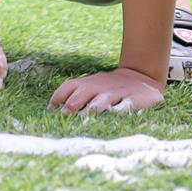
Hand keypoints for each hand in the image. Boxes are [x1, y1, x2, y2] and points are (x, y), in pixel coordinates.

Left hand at [49, 66, 163, 115]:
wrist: (141, 75)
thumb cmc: (109, 87)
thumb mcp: (92, 87)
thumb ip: (75, 97)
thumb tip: (53, 111)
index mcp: (88, 84)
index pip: (69, 86)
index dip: (58, 96)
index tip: (50, 110)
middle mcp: (100, 87)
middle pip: (83, 93)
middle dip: (73, 103)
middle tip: (65, 114)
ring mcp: (117, 93)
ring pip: (103, 99)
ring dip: (94, 107)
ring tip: (87, 115)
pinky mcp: (134, 99)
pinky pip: (126, 105)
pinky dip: (120, 110)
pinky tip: (115, 115)